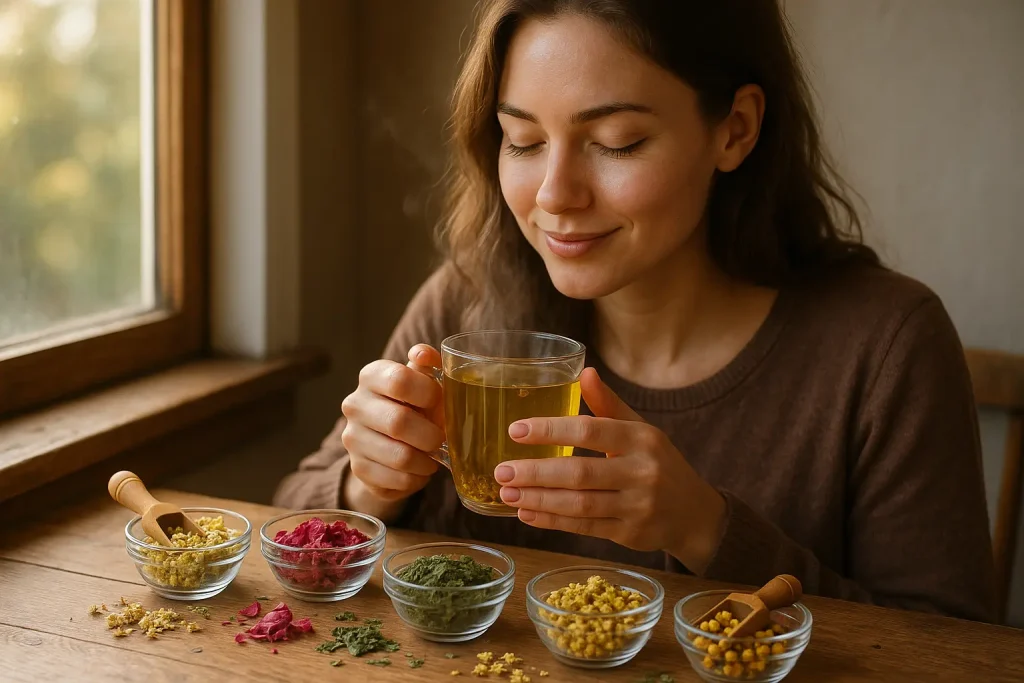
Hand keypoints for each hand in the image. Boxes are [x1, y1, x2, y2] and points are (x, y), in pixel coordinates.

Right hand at [341, 344, 444, 502]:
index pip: (398, 380)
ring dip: (426, 459)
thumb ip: (428, 364)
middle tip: (441, 438)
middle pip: (399, 422)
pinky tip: (419, 469)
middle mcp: (355, 404)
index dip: (427, 392)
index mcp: (371, 376)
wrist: (391, 443)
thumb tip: (423, 353)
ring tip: (432, 455)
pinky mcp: (358, 468)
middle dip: (430, 434)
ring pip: (400, 455)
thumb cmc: (415, 405)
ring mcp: (352, 438)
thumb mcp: (424, 382)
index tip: (438, 401)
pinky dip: (417, 477)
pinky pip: (397, 479)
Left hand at [494, 368, 726, 572]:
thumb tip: (584, 371)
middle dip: (536, 473)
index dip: (551, 430)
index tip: (515, 431)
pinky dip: (552, 521)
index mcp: (641, 438)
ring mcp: (636, 506)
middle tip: (501, 471)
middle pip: (580, 473)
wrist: (695, 513)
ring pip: (579, 504)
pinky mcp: (630, 533)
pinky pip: (584, 527)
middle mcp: (641, 472)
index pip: (589, 431)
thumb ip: (609, 404)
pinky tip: (527, 513)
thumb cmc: (659, 463)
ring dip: (539, 499)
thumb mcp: (640, 429)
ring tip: (507, 492)